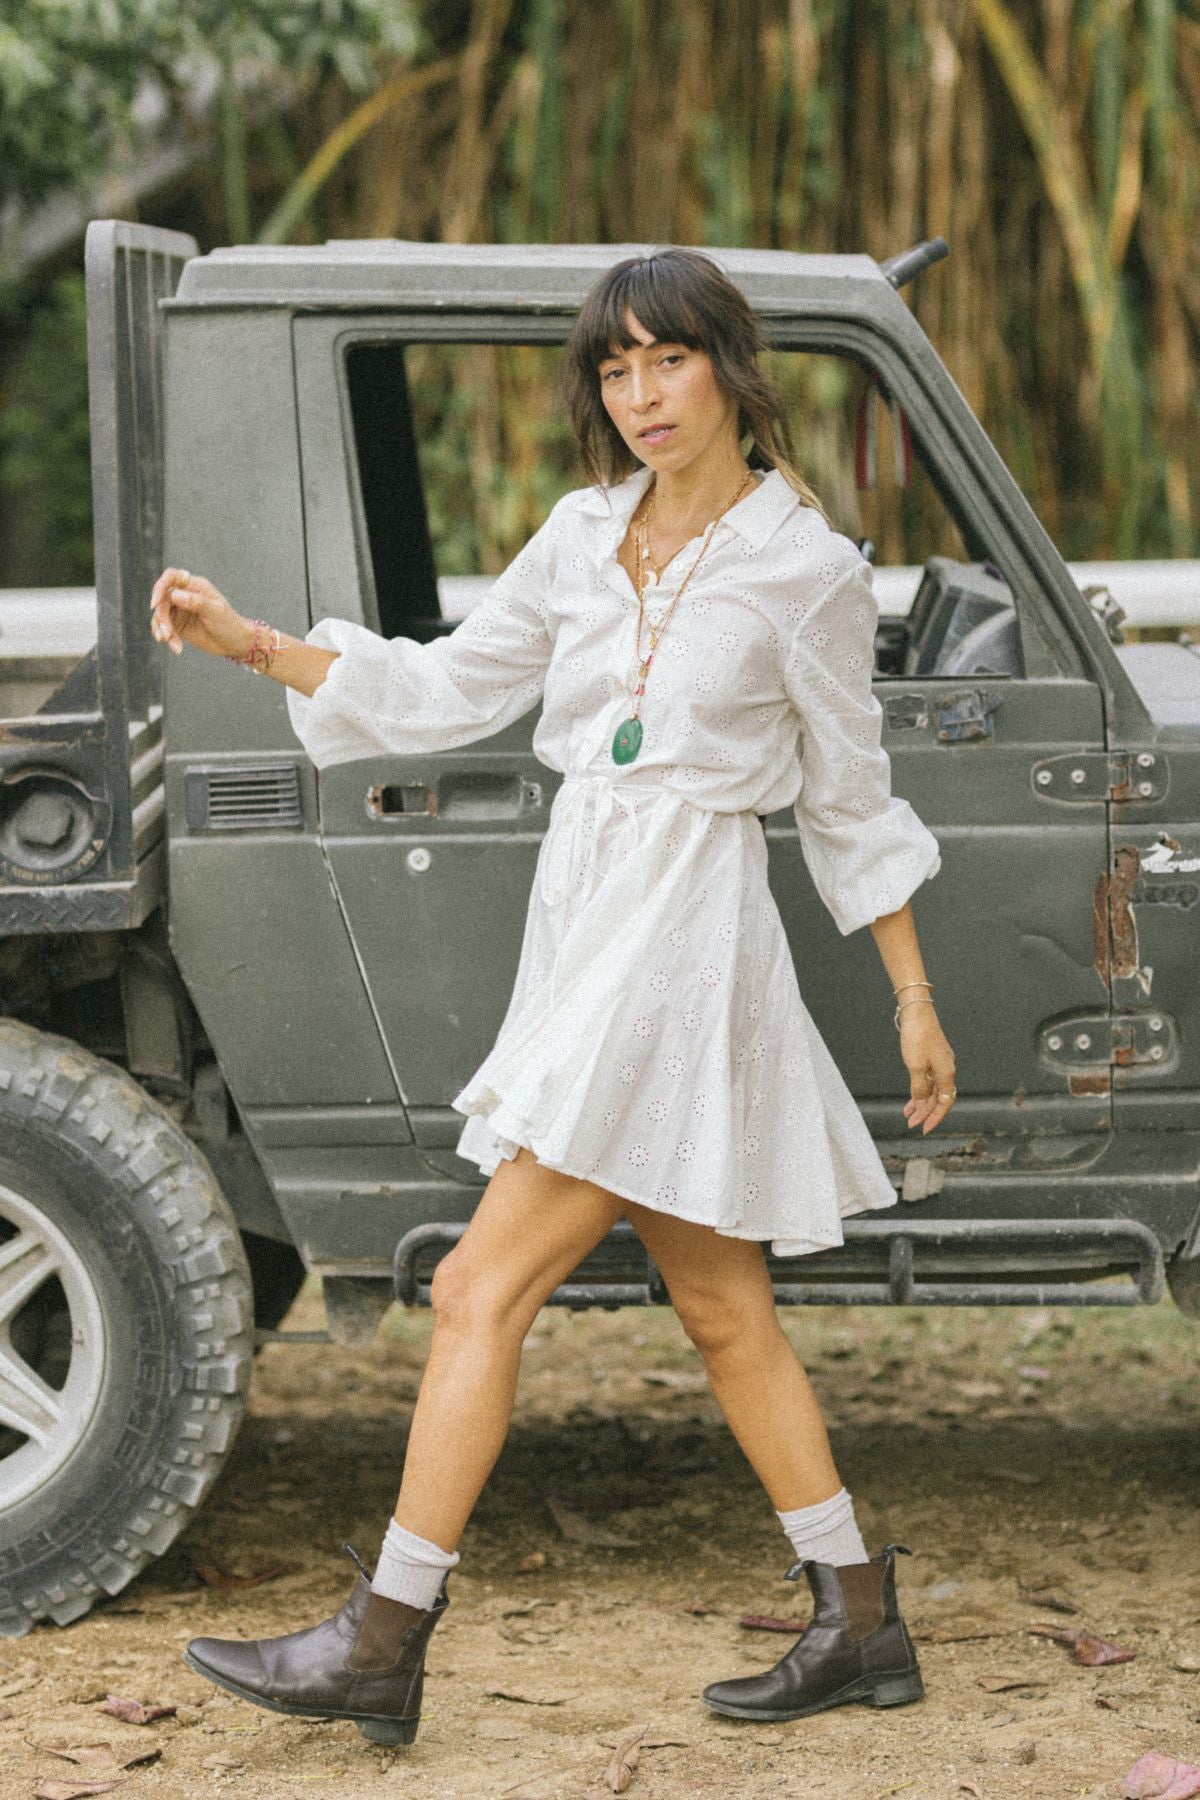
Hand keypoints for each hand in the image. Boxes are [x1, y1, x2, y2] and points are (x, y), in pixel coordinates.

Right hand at [149, 567, 252, 659]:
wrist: (236, 643)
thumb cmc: (229, 624)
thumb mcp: (215, 612)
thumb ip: (196, 602)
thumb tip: (175, 594)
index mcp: (195, 586)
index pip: (171, 577)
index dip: (160, 587)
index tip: (155, 604)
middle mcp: (185, 595)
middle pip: (162, 600)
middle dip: (161, 618)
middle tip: (167, 634)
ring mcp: (180, 610)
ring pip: (160, 615)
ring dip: (161, 629)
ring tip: (171, 642)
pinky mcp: (178, 625)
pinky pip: (164, 628)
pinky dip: (166, 638)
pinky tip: (175, 647)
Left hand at [898, 1003, 956, 1134]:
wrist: (917, 1012)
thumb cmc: (917, 1036)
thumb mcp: (916, 1066)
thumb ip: (920, 1087)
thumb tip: (922, 1103)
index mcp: (946, 1073)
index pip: (945, 1103)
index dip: (935, 1117)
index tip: (924, 1129)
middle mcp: (947, 1070)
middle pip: (939, 1099)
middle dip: (926, 1113)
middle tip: (912, 1124)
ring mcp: (940, 1063)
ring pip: (933, 1090)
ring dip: (922, 1103)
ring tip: (908, 1114)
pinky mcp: (933, 1058)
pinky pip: (929, 1080)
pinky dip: (920, 1091)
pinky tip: (911, 1098)